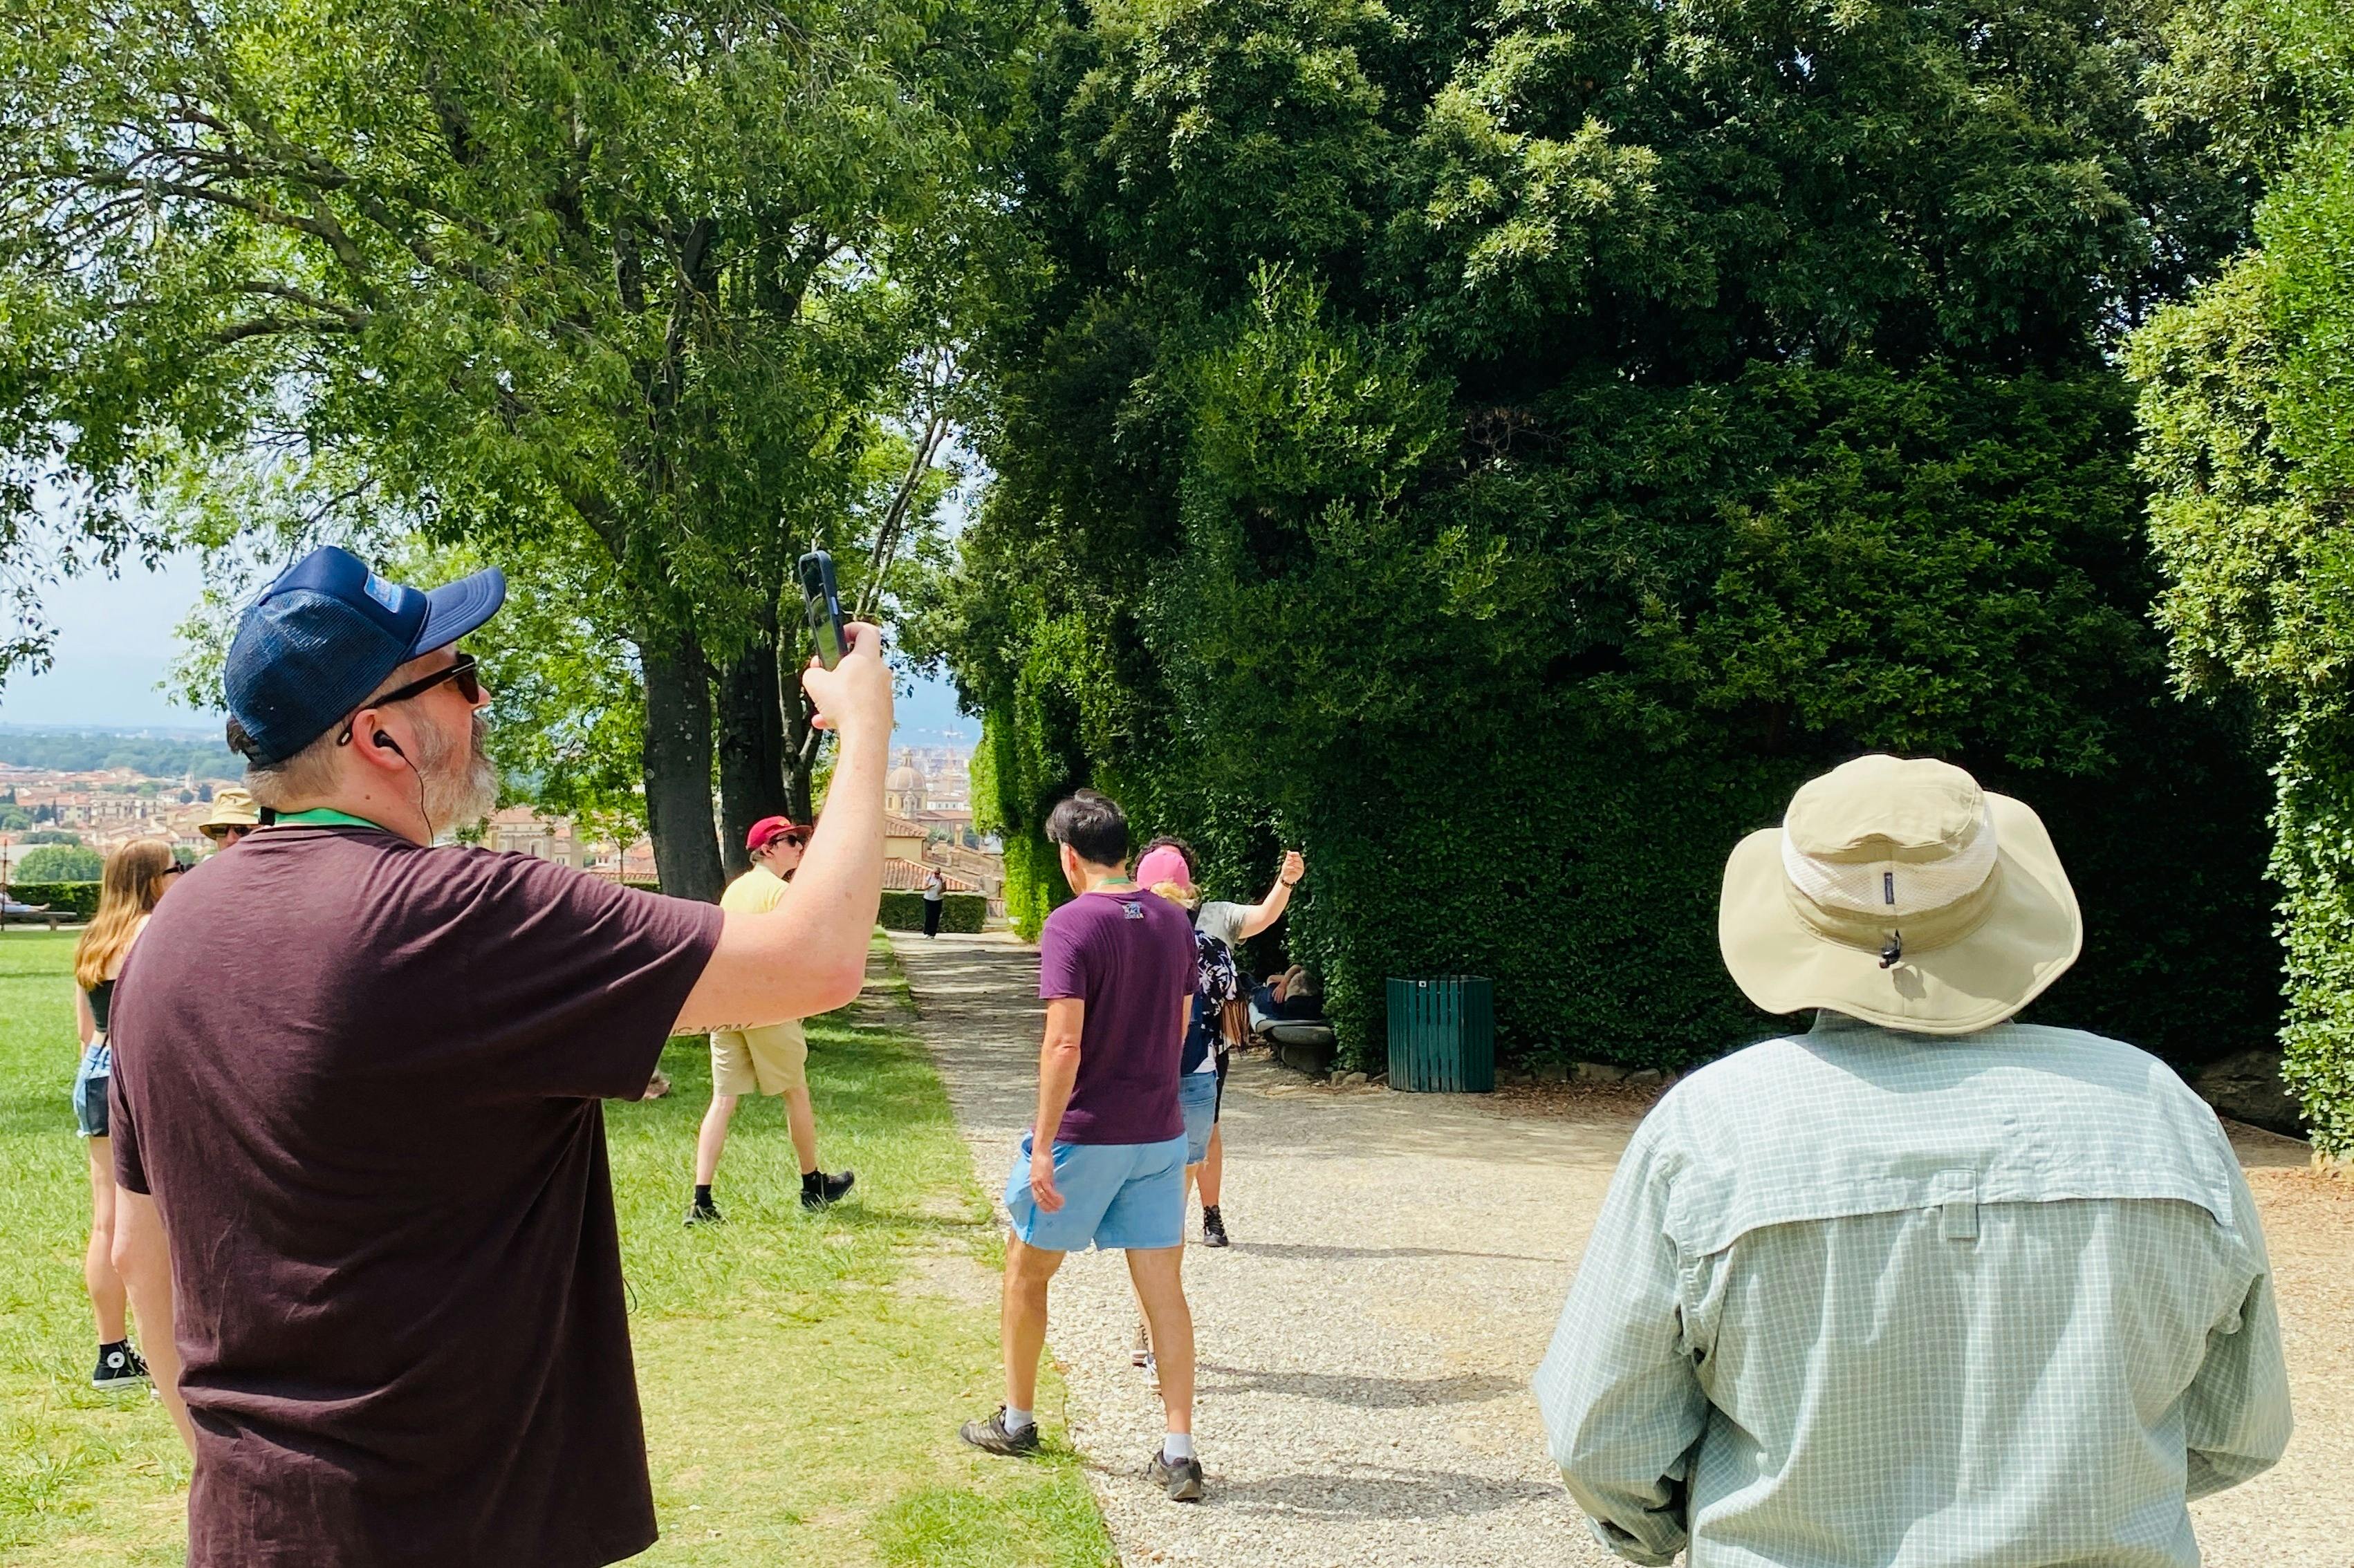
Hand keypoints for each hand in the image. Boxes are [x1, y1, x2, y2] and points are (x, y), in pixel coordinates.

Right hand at [802, 622, 893, 741]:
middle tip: (825, 673)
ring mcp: (883, 691)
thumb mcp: (815, 682)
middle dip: (838, 667)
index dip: (852, 628)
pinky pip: (861, 704)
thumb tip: (814, 673)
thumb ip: (812, 673)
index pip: (867, 631)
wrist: (865, 736)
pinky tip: (826, 722)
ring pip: (857, 686)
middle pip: (859, 660)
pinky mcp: (883, 709)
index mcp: (867, 657)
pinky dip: (845, 710)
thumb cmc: (845, 705)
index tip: (839, 636)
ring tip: (822, 704)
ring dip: (839, 692)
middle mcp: (880, 672)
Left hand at [1029, 1157, 1064, 1212]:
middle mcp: (1034, 1183)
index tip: (1049, 1210)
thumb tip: (1052, 1187)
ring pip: (1045, 1197)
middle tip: (1056, 1211)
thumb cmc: (1043, 1159)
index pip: (1036, 1198)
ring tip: (1061, 1206)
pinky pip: (1049, 1191)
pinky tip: (1061, 1199)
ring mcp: (1038, 1181)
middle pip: (1039, 1200)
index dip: (1042, 1205)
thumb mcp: (1045, 1172)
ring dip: (1053, 1203)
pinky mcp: (1044, 1178)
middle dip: (1048, 1207)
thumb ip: (1048, 1180)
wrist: (1041, 1150)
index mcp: (1033, 1182)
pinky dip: (1055, 1197)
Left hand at [1279, 849, 1304, 885]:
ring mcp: (1301, 868)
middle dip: (1293, 858)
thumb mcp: (1286, 862)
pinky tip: (1289, 867)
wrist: (1285, 877)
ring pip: (1299, 863)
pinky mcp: (1301, 873)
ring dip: (1292, 862)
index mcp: (1297, 860)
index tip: (1289, 854)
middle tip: (1288, 859)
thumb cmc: (1286, 869)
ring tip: (1288, 863)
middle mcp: (1301, 863)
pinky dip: (1292, 867)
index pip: (1297, 854)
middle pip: (1299, 858)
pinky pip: (1297, 869)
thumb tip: (1288, 851)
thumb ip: (1288, 857)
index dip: (1293, 853)